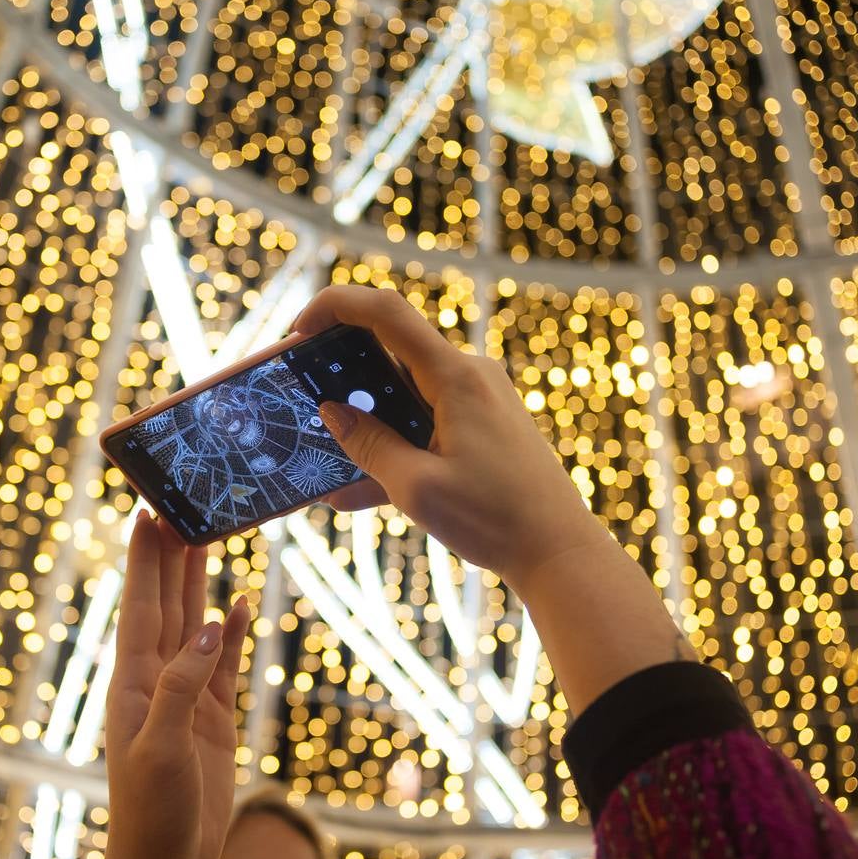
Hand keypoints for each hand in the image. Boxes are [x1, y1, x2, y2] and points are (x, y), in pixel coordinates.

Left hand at [104, 511, 251, 858]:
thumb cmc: (150, 813)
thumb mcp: (160, 748)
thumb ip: (182, 687)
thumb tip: (207, 628)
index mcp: (133, 683)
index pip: (139, 607)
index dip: (143, 561)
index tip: (146, 513)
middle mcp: (157, 680)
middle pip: (166, 604)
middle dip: (170, 556)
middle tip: (180, 507)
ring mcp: (185, 696)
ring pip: (194, 624)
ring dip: (198, 582)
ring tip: (205, 537)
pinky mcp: (211, 717)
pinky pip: (222, 662)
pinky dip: (230, 631)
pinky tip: (237, 602)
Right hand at [302, 284, 611, 588]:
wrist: (559, 551)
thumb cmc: (496, 519)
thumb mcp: (417, 487)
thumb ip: (368, 445)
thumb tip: (331, 411)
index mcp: (455, 377)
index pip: (386, 313)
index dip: (335, 306)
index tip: (298, 331)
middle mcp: (468, 376)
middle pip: (390, 354)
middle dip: (342, 377)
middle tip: (303, 404)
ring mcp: (477, 400)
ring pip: (402, 395)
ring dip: (364, 423)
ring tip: (324, 462)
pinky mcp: (481, 426)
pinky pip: (422, 423)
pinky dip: (391, 447)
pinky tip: (352, 493)